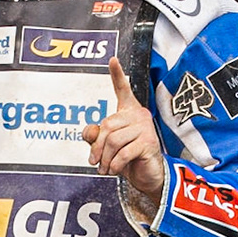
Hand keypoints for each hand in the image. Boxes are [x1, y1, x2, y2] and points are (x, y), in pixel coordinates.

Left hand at [82, 58, 165, 207]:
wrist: (147, 176)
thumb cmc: (127, 158)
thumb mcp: (107, 147)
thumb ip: (96, 136)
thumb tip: (88, 132)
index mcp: (128, 112)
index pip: (122, 90)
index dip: (117, 75)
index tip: (112, 60)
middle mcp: (139, 115)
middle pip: (108, 125)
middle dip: (97, 147)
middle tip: (94, 162)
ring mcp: (145, 128)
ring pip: (114, 140)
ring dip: (104, 158)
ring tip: (104, 168)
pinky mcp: (149, 143)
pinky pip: (123, 152)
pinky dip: (114, 164)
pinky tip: (113, 170)